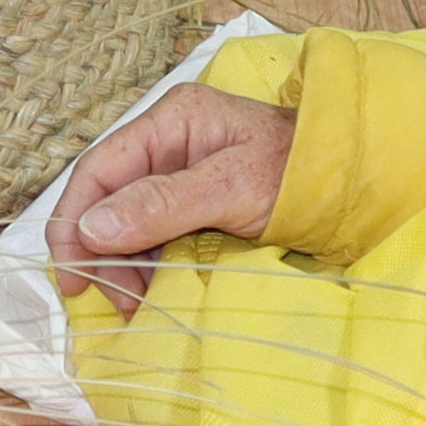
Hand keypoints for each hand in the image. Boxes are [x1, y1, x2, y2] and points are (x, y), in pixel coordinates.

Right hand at [45, 86, 299, 299]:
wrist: (352, 182)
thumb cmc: (299, 174)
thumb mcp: (231, 188)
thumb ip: (163, 205)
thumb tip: (93, 227)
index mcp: (170, 121)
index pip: (98, 170)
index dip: (75, 223)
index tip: (73, 276)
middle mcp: (166, 141)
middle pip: (106, 198)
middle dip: (102, 252)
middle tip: (115, 301)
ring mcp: (179, 171)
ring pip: (125, 222)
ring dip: (122, 265)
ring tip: (135, 303)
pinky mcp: (192, 201)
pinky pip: (151, 234)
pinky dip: (145, 264)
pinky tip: (149, 291)